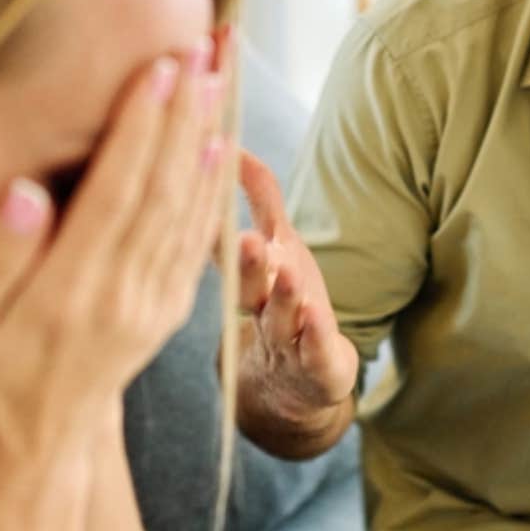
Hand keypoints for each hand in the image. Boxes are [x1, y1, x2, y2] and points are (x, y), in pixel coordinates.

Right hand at [0, 32, 233, 465]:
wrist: (38, 445)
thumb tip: (23, 194)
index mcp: (69, 294)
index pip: (115, 194)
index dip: (140, 129)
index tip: (158, 68)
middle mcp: (124, 296)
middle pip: (164, 190)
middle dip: (185, 113)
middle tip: (201, 47)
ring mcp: (155, 303)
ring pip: (190, 207)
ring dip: (208, 135)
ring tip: (220, 74)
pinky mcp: (171, 308)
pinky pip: (199, 237)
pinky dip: (214, 186)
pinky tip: (221, 141)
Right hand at [234, 152, 358, 426]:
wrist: (298, 385)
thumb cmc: (285, 303)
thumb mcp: (274, 245)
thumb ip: (259, 197)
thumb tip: (237, 145)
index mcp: (247, 277)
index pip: (226, 246)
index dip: (217, 220)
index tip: (209, 186)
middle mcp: (260, 307)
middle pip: (248, 284)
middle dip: (246, 262)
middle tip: (243, 240)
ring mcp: (289, 337)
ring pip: (281, 315)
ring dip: (282, 294)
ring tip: (284, 271)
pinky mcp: (319, 363)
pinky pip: (317, 347)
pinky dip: (315, 332)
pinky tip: (315, 315)